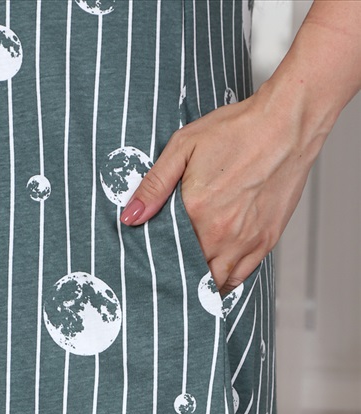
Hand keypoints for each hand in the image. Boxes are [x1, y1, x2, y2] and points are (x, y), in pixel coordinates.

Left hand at [119, 86, 315, 296]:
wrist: (287, 124)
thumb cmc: (236, 131)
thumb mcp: (183, 147)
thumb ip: (154, 185)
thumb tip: (129, 217)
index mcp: (197, 213)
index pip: (167, 256)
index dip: (158, 265)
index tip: (151, 266)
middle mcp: (221, 234)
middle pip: (191, 276)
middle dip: (177, 279)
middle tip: (167, 278)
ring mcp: (245, 241)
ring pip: (216, 283)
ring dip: (201, 286)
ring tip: (188, 281)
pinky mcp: (266, 241)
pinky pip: (241, 277)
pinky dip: (225, 282)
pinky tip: (215, 275)